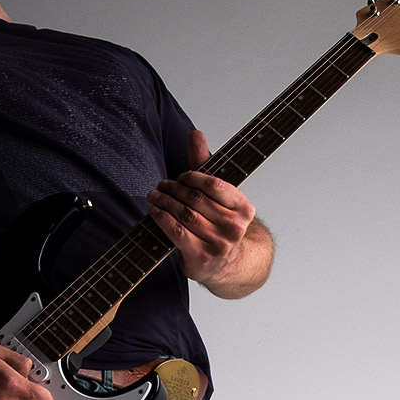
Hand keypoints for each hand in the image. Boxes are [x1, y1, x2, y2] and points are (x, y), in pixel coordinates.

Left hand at [145, 130, 256, 287]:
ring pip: (185, 214)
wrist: (228, 265)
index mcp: (244, 209)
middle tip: (161, 185)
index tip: (181, 176)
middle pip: (196, 199)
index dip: (193, 177)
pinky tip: (154, 212)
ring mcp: (219, 244)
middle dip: (174, 189)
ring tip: (154, 195)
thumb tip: (195, 134)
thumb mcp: (219, 196)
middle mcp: (235, 227)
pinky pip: (177, 232)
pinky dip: (162, 219)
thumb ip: (206, 165)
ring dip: (165, 202)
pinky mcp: (201, 256)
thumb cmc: (220, 226)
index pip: (215, 185)